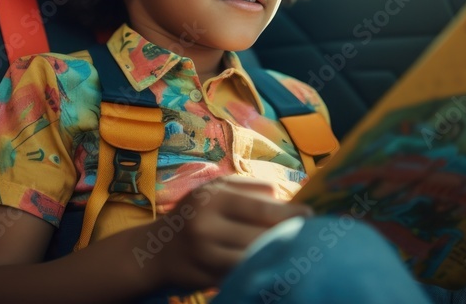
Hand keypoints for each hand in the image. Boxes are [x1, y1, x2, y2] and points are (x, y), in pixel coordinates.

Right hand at [146, 176, 313, 289]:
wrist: (155, 251)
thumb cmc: (194, 214)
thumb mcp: (213, 189)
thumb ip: (247, 187)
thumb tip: (281, 193)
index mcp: (212, 198)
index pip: (260, 208)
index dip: (289, 213)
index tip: (310, 215)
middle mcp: (206, 226)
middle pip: (260, 236)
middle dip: (287, 236)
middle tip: (309, 236)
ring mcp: (205, 256)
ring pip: (253, 259)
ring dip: (276, 256)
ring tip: (295, 251)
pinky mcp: (206, 279)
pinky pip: (241, 276)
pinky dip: (259, 271)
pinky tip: (272, 266)